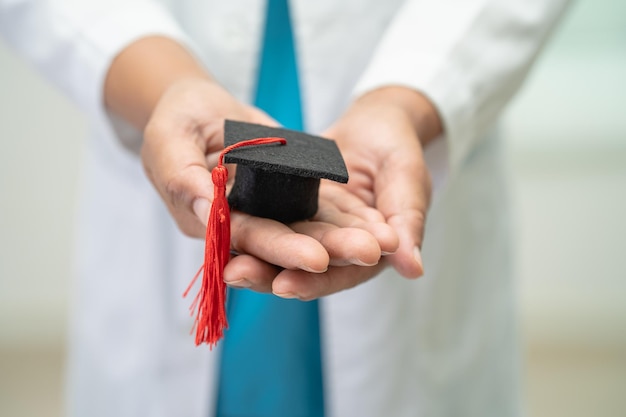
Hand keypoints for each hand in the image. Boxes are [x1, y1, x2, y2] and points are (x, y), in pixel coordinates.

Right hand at [142, 77, 398, 277]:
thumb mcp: (167, 139)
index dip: (280, 250)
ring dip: (343, 238)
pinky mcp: (286, 194)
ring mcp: (267, 210)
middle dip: (326, 249)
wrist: (198, 107)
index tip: (317, 259)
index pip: (247, 240)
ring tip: (380, 242)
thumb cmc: (173, 121)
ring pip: (308, 229)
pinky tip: (377, 221)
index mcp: (208, 221)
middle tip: (367, 252)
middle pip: (286, 242)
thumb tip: (204, 205)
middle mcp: (242, 224)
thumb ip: (180, 175)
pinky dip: (346, 216)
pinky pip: (318, 206)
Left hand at [223, 87, 441, 298]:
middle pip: (303, 270)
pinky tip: (221, 228)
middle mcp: (338, 249)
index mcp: (371, 251)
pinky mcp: (294, 210)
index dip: (314, 282)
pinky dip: (248, 226)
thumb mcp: (407, 178)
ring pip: (281, 250)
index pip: (341, 273)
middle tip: (237, 274)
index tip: (284, 285)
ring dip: (253, 257)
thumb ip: (409, 220)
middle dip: (270, 274)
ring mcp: (314, 230)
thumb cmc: (399, 146)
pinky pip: (269, 221)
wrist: (377, 120)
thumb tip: (413, 268)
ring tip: (224, 263)